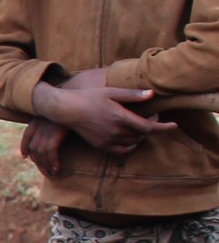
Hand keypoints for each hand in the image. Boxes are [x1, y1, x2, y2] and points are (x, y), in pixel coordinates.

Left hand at [19, 116, 69, 175]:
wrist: (80, 103)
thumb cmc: (72, 110)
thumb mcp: (59, 115)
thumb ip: (52, 124)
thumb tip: (51, 137)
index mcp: (38, 119)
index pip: (26, 135)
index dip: (24, 147)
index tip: (25, 157)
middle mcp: (40, 124)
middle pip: (33, 147)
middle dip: (38, 161)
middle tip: (45, 170)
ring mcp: (47, 129)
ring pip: (41, 151)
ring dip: (46, 164)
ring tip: (52, 172)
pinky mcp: (56, 133)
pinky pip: (51, 151)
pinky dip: (53, 161)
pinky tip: (57, 168)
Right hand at [38, 70, 175, 154]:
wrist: (68, 109)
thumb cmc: (90, 97)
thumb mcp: (112, 92)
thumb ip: (133, 95)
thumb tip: (152, 94)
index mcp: (120, 117)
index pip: (149, 127)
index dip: (163, 127)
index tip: (173, 125)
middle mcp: (115, 131)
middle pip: (142, 134)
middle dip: (150, 126)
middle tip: (150, 116)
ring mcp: (108, 140)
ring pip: (133, 142)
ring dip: (140, 135)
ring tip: (139, 125)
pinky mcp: (101, 145)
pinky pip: (122, 150)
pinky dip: (130, 145)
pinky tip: (131, 137)